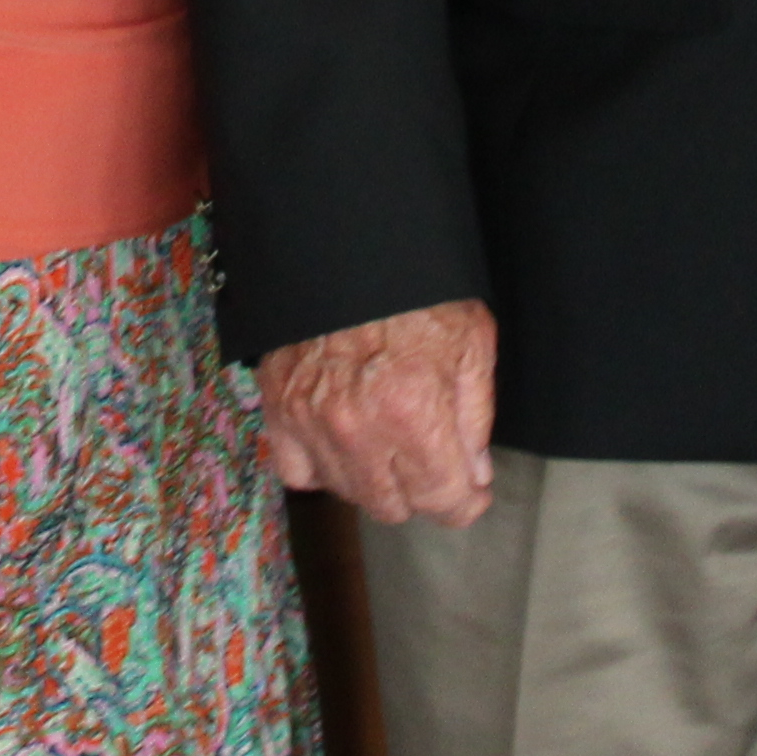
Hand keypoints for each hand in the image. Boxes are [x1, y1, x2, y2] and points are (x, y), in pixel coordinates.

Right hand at [257, 298, 496, 527]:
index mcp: (415, 413)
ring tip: (387, 440)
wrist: (349, 248)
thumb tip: (475, 473)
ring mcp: (313, 422)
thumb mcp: (472, 343)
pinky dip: (322, 465)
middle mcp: (360, 429)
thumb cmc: (416, 291)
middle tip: (429, 456)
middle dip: (421, 489)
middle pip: (395, 507)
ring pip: (348, 493)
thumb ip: (476, 417)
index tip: (469, 492)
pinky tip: (343, 441)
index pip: (445, 502)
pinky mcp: (280, 409)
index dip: (466, 502)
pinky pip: (298, 471)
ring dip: (374, 479)